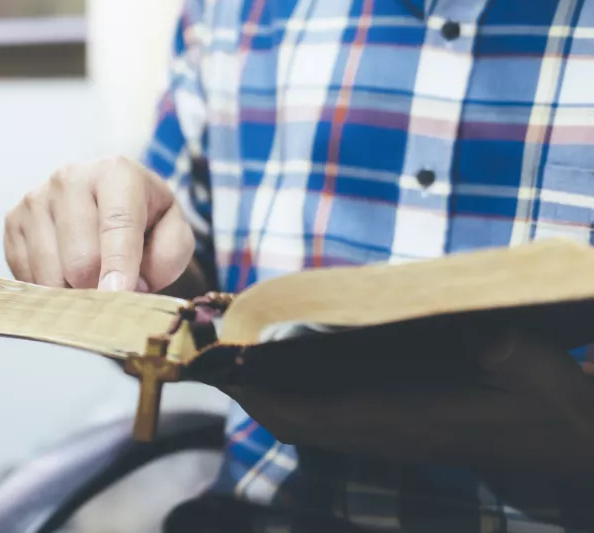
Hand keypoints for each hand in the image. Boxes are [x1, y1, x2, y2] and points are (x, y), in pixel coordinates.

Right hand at [3, 156, 195, 291]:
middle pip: (80, 258)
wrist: (108, 201)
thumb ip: (169, 255)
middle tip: (113, 288)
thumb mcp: (174, 231)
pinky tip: (65, 272)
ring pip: (49, 273)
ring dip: (73, 291)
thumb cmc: (146, 220)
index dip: (118, 266)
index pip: (117, 225)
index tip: (117, 295)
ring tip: (90, 277)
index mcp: (116, 173)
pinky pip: (25, 276)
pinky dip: (48, 288)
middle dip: (99, 287)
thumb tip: (132, 285)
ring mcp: (36, 198)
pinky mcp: (12, 220)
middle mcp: (69, 178)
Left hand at [227, 329, 593, 475]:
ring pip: (312, 426)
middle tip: (215, 358)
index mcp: (407, 420)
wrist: (572, 448)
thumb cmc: (551, 406)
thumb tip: (465, 324)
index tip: (227, 368)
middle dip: (252, 393)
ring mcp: (391, 437)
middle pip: (299, 423)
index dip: (266, 394)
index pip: (317, 413)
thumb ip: (497, 345)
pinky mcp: (400, 432)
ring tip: (238, 360)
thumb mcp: (531, 365)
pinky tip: (290, 369)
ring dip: (270, 397)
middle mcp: (388, 434)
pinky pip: (332, 422)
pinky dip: (298, 400)